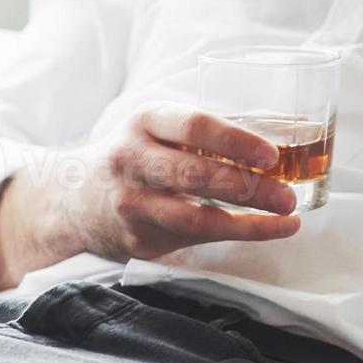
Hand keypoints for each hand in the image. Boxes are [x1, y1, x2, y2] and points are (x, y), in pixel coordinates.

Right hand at [0, 102, 299, 289]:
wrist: (71, 197)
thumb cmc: (135, 155)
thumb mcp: (159, 128)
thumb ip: (212, 130)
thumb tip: (291, 126)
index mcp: (144, 122)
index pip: (193, 126)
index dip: (235, 140)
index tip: (271, 154)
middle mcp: (132, 160)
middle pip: (196, 174)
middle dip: (249, 187)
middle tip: (286, 194)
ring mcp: (132, 204)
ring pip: (194, 218)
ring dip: (248, 221)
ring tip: (286, 217)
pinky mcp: (138, 239)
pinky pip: (193, 240)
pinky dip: (236, 235)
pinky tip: (266, 230)